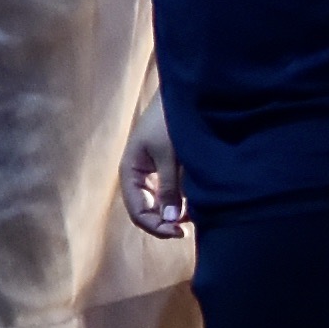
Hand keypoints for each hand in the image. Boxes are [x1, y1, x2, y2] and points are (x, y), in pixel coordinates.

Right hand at [122, 115, 189, 240]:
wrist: (182, 95)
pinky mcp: (169, 169)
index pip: (138, 211)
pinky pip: (173, 194)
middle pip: (149, 211)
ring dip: (177, 212)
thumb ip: (169, 189)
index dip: (156, 225)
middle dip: (167, 221)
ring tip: (197, 214)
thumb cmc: (169, 122)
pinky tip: (198, 202)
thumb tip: (171, 220)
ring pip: (162, 204)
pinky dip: (184, 201)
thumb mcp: (169, 156)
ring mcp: (154, 174)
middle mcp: (139, 177)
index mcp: (130, 173)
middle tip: (189, 228)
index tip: (180, 231)